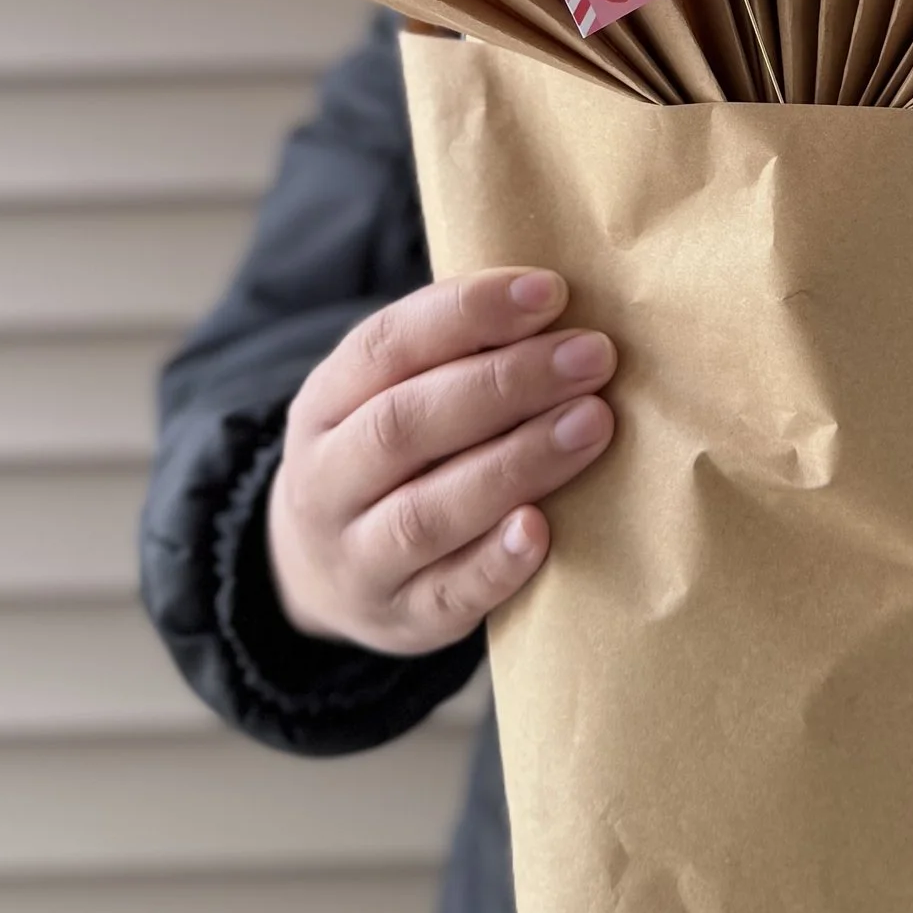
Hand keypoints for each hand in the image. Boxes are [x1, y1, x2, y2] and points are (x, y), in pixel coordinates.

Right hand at [266, 268, 615, 656]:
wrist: (319, 575)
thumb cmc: (391, 460)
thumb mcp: (387, 398)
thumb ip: (453, 356)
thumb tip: (559, 306)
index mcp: (324, 404)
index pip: (385, 345)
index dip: (467, 314)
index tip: (550, 292)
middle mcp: (326, 481)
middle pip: (405, 425)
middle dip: (506, 384)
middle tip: (590, 357)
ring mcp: (358, 558)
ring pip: (427, 512)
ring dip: (516, 463)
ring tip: (593, 423)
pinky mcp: (402, 620)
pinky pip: (447, 595)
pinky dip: (495, 564)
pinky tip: (543, 528)